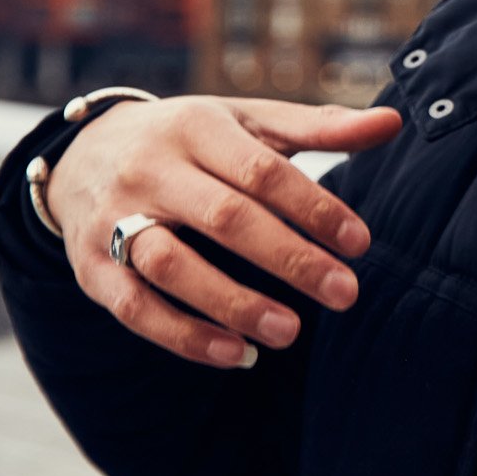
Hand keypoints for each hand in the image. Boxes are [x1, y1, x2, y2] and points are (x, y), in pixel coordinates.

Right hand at [43, 97, 403, 368]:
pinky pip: (133, 307)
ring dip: (232, 303)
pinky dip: (182, 336)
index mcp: (198, 128)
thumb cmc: (193, 139)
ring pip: (170, 265)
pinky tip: (236, 354)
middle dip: (289, 259)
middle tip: (346, 294)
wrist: (83, 153)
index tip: (361, 243)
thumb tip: (393, 122)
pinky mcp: (90, 266)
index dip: (314, 208)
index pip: (263, 171)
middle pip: (224, 218)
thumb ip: (320, 127)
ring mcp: (113, 219)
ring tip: (290, 332)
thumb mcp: (250, 121)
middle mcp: (151, 170)